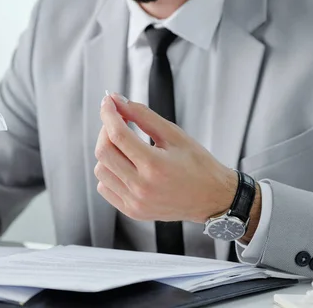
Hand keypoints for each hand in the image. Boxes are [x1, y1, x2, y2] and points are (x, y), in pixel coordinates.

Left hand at [94, 93, 238, 223]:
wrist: (212, 198)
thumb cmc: (198, 165)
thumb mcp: (174, 134)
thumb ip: (143, 115)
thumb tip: (118, 102)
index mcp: (154, 165)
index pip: (117, 134)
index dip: (108, 114)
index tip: (108, 102)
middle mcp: (142, 187)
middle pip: (103, 151)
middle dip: (105, 130)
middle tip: (117, 121)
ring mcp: (135, 202)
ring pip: (100, 170)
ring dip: (107, 152)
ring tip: (124, 146)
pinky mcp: (132, 211)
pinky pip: (105, 187)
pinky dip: (109, 172)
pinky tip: (124, 165)